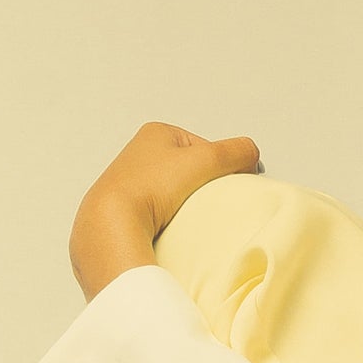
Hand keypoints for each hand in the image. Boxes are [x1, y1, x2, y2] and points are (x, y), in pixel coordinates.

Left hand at [68, 122, 260, 301]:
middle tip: (204, 204)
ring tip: (185, 218)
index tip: (222, 185)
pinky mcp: (119, 210)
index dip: (218, 166)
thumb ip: (235, 152)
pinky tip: (167, 229)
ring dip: (181, 205)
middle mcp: (137, 153)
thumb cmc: (151, 187)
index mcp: (155, 133)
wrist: (110, 225)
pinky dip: (164, 220)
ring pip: (170, 193)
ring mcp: (126, 182)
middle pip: (186, 170)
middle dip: (199, 187)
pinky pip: (154, 213)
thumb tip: (252, 153)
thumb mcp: (204, 160)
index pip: (202, 147)